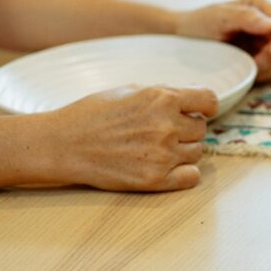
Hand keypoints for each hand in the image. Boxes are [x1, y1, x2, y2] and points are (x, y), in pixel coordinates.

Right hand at [43, 86, 217, 191]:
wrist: (62, 145)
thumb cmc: (92, 115)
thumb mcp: (130, 91)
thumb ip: (164, 95)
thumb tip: (192, 101)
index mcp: (162, 99)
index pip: (208, 100)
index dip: (205, 106)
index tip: (201, 111)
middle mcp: (166, 126)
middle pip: (201, 129)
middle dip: (186, 129)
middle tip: (162, 131)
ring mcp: (162, 155)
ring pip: (196, 152)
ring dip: (183, 150)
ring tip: (156, 148)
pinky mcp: (155, 180)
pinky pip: (192, 177)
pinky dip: (185, 172)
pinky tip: (169, 166)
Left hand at [175, 0, 270, 81]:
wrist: (182, 39)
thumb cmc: (198, 23)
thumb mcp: (219, 17)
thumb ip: (246, 17)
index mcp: (260, 7)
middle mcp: (266, 23)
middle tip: (253, 65)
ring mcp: (263, 42)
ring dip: (268, 68)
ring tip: (247, 68)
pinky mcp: (259, 58)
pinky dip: (263, 74)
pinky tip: (247, 72)